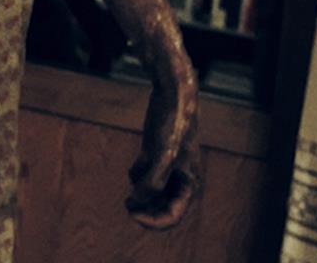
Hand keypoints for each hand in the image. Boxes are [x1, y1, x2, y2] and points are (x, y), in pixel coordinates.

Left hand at [125, 78, 199, 228]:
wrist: (172, 96)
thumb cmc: (173, 125)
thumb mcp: (162, 155)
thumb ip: (151, 182)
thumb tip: (135, 202)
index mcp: (189, 184)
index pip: (172, 216)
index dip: (153, 221)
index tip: (134, 214)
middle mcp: (180, 180)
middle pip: (161, 207)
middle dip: (144, 208)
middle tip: (127, 204)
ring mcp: (168, 168)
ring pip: (151, 192)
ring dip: (140, 191)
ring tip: (137, 176)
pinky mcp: (156, 156)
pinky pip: (143, 175)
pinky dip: (137, 173)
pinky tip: (139, 161)